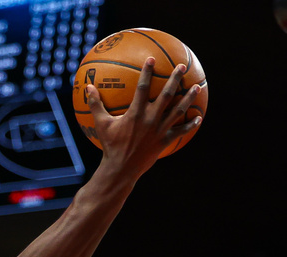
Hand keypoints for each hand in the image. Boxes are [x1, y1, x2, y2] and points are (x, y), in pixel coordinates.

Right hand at [86, 57, 202, 174]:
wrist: (121, 168)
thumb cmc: (110, 145)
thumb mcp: (101, 124)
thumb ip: (95, 104)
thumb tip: (87, 87)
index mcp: (135, 113)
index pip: (142, 87)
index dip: (147, 72)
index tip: (152, 59)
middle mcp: (150, 119)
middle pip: (166, 94)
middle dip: (175, 79)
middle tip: (182, 66)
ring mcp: (159, 130)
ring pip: (178, 111)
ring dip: (188, 98)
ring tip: (197, 87)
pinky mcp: (165, 141)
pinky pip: (181, 131)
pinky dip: (190, 124)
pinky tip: (198, 117)